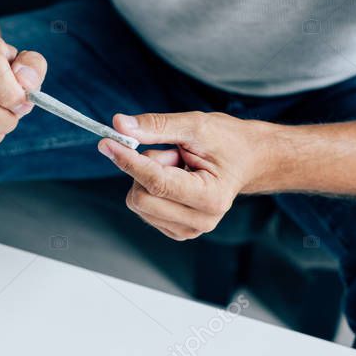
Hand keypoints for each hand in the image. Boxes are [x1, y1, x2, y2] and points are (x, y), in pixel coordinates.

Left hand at [98, 111, 276, 239]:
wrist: (248, 160)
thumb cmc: (228, 142)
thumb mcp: (195, 125)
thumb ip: (156, 126)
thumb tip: (119, 125)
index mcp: (210, 197)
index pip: (156, 182)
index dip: (128, 161)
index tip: (107, 142)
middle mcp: (201, 221)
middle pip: (140, 198)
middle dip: (145, 169)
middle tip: (171, 154)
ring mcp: (189, 230)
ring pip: (138, 204)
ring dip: (149, 178)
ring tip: (178, 166)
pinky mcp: (177, 231)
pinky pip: (144, 210)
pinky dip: (152, 190)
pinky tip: (175, 180)